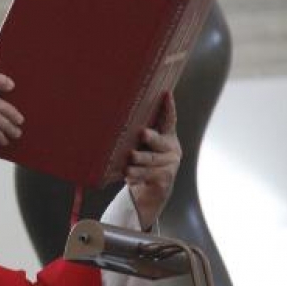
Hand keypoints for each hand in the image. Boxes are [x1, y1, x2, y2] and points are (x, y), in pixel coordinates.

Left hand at [126, 92, 181, 229]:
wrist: (149, 192)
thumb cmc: (141, 164)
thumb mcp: (141, 147)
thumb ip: (136, 136)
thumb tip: (115, 118)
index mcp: (167, 137)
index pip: (169, 120)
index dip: (168, 107)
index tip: (166, 93)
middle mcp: (171, 149)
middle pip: (159, 141)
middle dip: (151, 137)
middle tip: (142, 133)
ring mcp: (170, 165)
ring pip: (151, 159)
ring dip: (140, 159)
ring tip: (130, 158)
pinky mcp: (164, 179)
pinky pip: (148, 175)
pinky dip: (137, 174)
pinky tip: (128, 173)